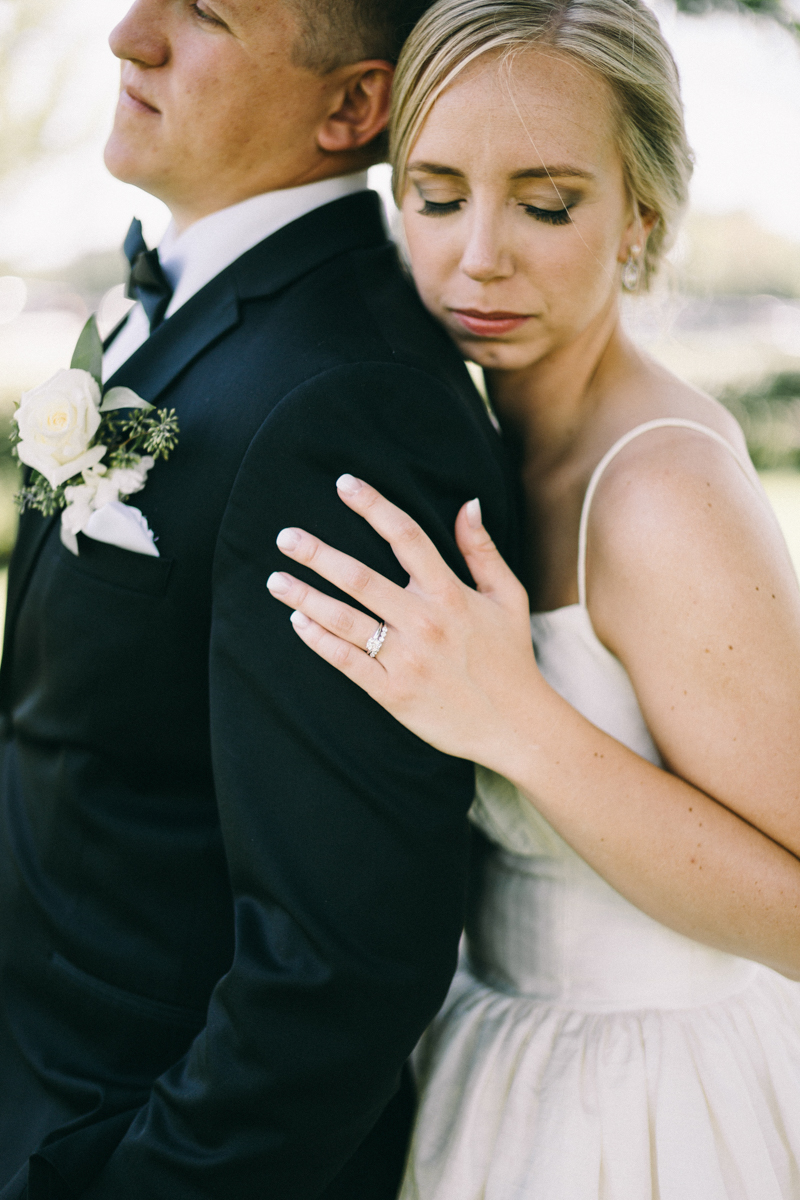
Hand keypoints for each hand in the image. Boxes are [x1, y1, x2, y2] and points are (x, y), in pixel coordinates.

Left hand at [266, 474, 540, 766]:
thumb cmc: (510, 658)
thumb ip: (482, 550)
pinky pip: (347, 662)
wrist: (517, 727)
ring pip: (345, 620)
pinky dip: (318, 640)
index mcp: (451, 594)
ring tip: (276, 580)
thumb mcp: (508, 597)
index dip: (373, 506)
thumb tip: (467, 504)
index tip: (344, 484)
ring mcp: (406, 659)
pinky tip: (297, 621)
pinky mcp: (393, 693)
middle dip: (318, 554)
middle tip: (285, 537)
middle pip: (360, 578)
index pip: (406, 537)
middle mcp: (425, 622)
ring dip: (305, 597)